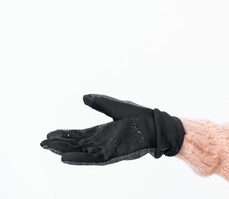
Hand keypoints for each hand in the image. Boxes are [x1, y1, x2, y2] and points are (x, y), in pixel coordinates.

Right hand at [40, 94, 184, 164]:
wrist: (157, 125)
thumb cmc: (141, 116)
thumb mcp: (117, 107)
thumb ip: (101, 103)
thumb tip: (84, 96)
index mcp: (103, 131)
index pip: (79, 135)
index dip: (64, 135)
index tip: (49, 135)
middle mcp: (102, 141)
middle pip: (76, 144)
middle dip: (59, 144)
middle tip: (42, 143)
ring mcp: (107, 148)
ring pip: (81, 152)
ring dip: (65, 151)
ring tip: (49, 149)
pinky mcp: (113, 154)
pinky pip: (93, 159)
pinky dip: (79, 159)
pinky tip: (65, 158)